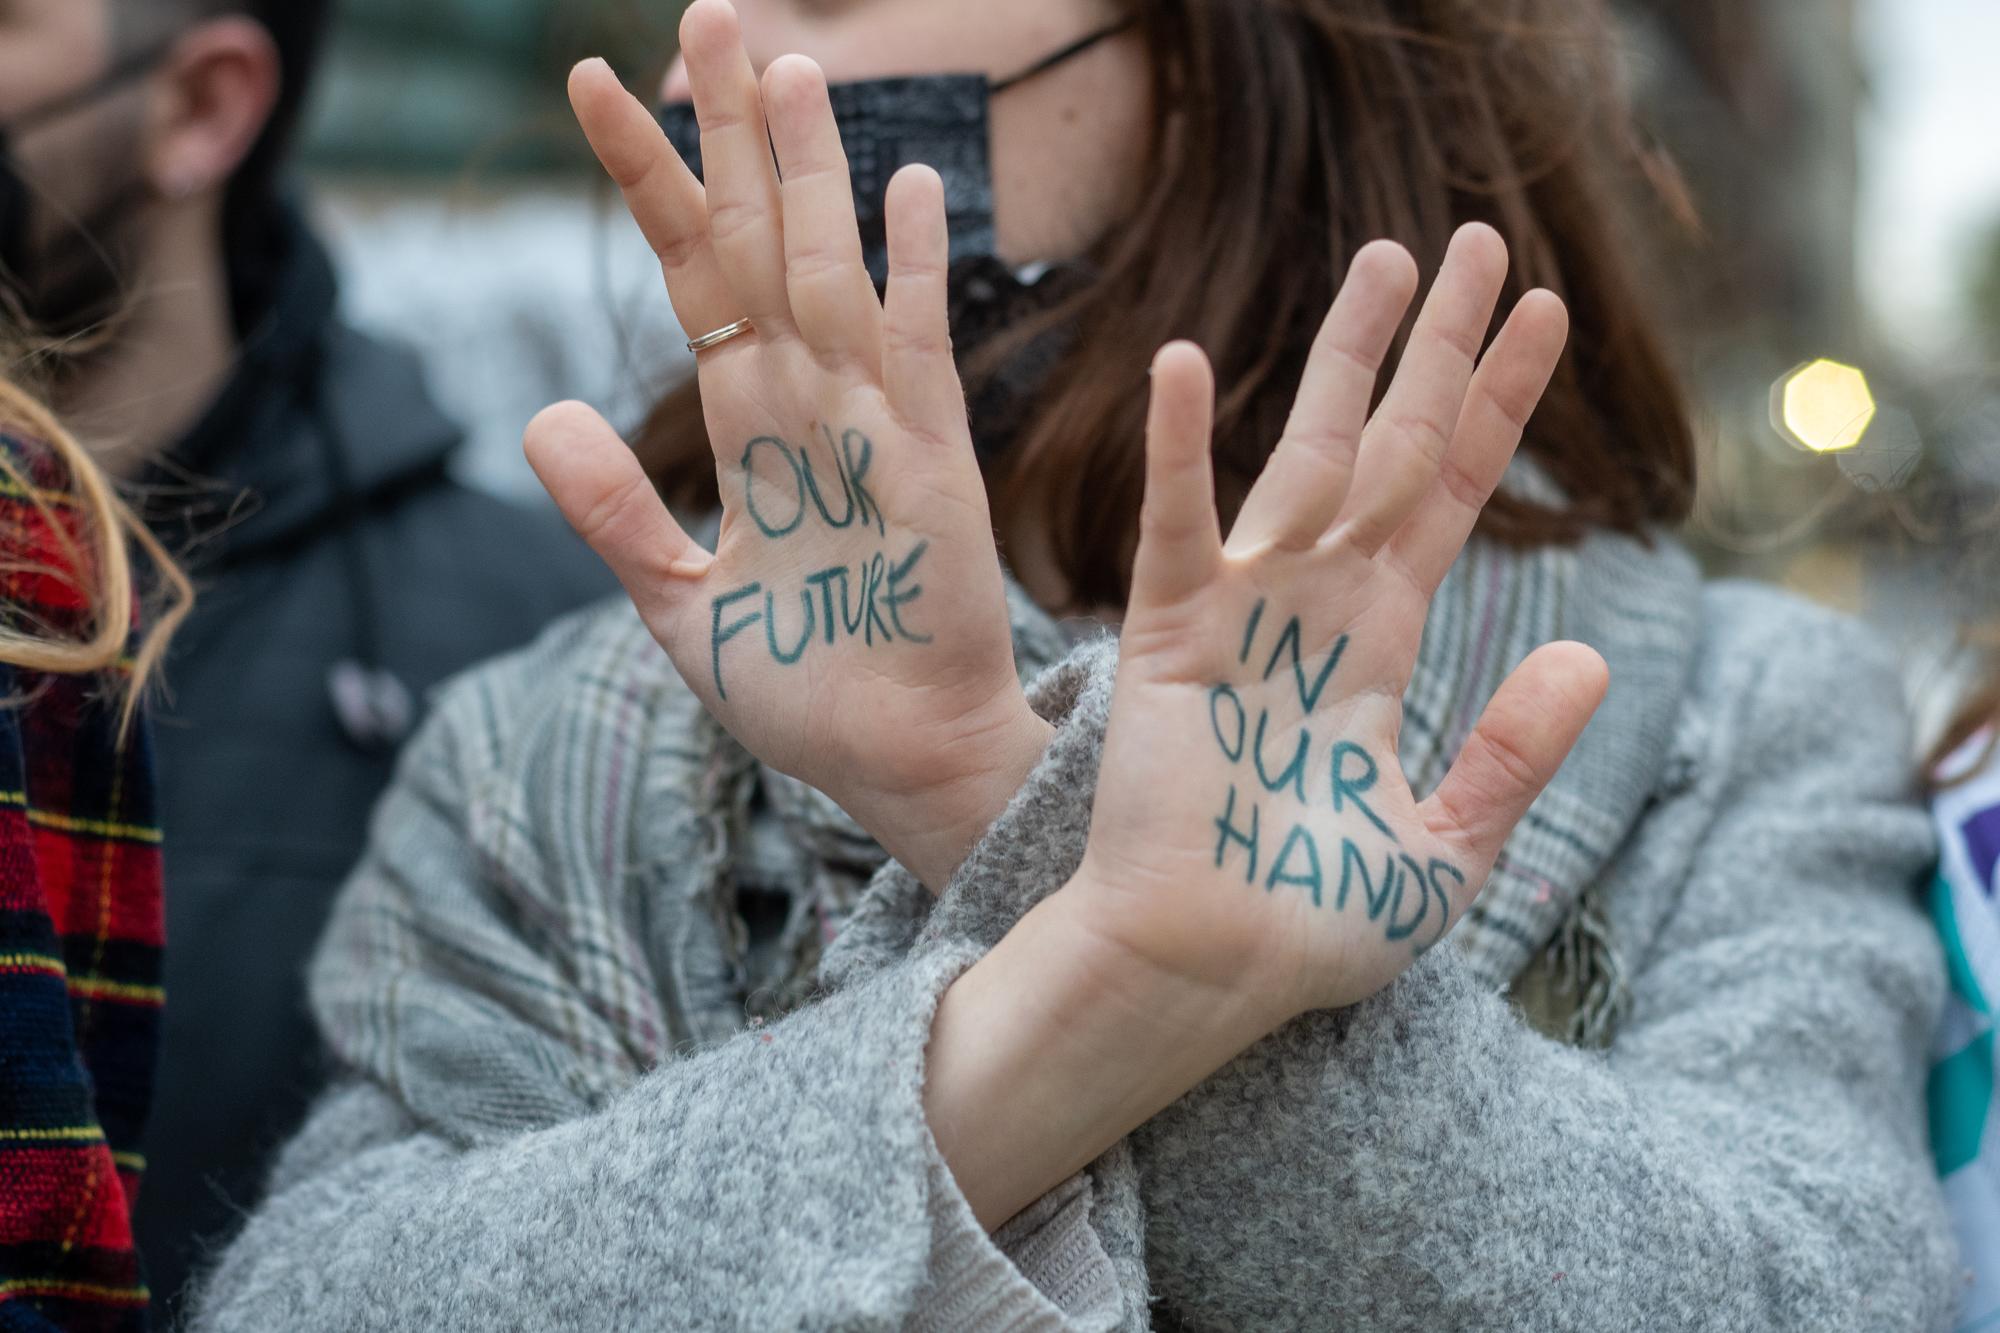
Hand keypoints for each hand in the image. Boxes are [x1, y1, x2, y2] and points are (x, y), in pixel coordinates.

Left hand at [525, 2, 1047, 889]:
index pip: (689, 273)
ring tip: (787, 63)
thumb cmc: (805, 692)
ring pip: (831, 271)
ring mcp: (874, 426)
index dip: (647, 180)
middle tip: (712, 8)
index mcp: (748, 426)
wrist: (898, 762)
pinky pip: (921, 352)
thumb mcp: (677, 607)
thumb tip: (535, 416)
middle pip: (758, 240)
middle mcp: (808, 403)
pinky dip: (913, 273)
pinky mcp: (934, 468)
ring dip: (809, 171)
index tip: (596, 82)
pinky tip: (904, 186)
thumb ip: (615, 514)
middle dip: (732, 130)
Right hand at [1068, 224, 1607, 1023]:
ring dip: (1351, 358)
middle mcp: (1321, 604)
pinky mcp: (1171, 636)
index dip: (1501, 405)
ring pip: (1310, 456)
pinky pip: (1177, 527)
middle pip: (1397, 445)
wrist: (1207, 973)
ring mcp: (1246, 609)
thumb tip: (1588, 653)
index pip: (1457, 494)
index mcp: (1381, 643)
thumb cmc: (1312, 924)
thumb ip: (1513, 752)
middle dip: (1440, 347)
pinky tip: (1188, 363)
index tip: (1545, 314)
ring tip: (1390, 258)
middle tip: (1478, 241)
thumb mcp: (1447, 848)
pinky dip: (1180, 450)